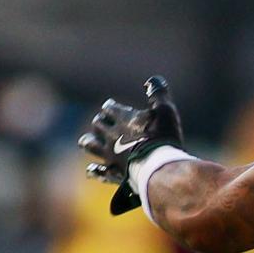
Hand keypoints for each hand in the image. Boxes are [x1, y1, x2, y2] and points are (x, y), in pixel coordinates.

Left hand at [81, 78, 184, 215]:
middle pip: (97, 124)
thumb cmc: (163, 137)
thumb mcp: (165, 110)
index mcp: (123, 118)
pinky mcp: (113, 172)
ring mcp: (110, 155)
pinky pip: (98, 170)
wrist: (158, 168)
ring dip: (89, 141)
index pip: (109, 108)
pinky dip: (95, 169)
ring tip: (88, 140)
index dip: (110, 107)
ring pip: (90, 145)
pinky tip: (93, 169)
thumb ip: (158, 93)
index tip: (111, 106)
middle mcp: (112, 135)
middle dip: (99, 122)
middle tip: (103, 122)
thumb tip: (152, 80)